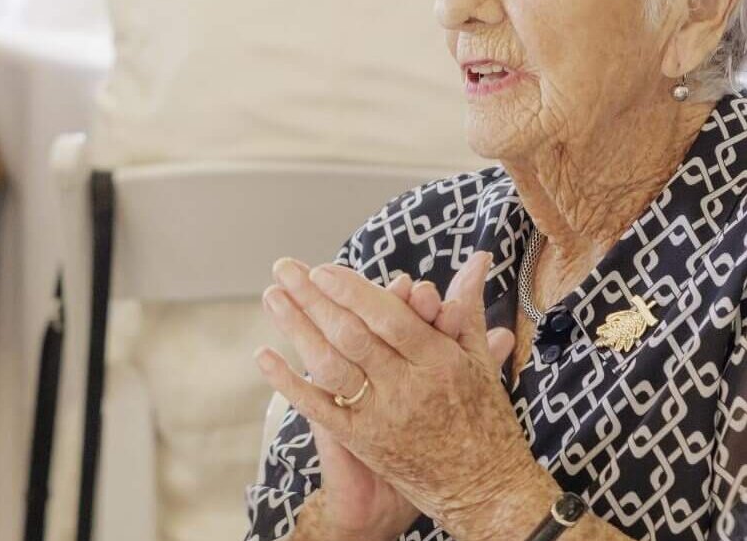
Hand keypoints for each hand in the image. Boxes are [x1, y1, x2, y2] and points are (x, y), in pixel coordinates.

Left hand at [257, 255, 551, 537]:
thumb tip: (477, 256)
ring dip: (297, 328)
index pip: (389, 317)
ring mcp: (381, 416)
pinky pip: (319, 409)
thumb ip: (467, 308)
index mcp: (438, 362)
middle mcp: (407, 388)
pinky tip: (264, 356)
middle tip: (286, 268)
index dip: (354, 291)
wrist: (482, 490)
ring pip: (331, 365)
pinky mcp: (362, 441)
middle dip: (314, 298)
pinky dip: (289, 382)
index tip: (323, 270)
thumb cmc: (482, 418)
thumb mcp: (478, 360)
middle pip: (352, 335)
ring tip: (272, 297)